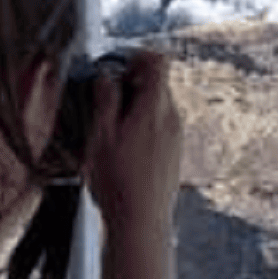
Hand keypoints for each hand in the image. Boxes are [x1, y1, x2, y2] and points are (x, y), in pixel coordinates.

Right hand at [81, 50, 181, 234]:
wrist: (142, 222)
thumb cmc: (118, 182)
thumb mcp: (101, 137)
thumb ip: (106, 101)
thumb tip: (106, 76)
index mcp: (155, 109)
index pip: (159, 62)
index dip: (136, 56)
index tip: (115, 66)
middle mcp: (172, 118)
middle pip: (158, 82)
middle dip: (132, 81)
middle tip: (105, 97)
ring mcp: (176, 136)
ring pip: (159, 105)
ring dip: (136, 104)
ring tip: (110, 125)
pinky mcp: (174, 152)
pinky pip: (161, 125)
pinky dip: (143, 123)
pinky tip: (123, 146)